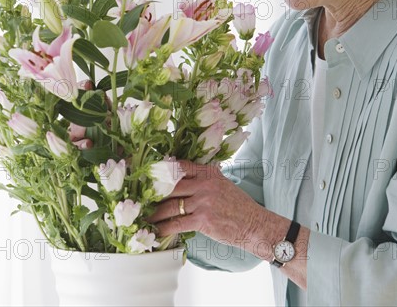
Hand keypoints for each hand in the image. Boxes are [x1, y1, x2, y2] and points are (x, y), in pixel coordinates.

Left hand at [147, 160, 270, 253]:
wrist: (254, 224)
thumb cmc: (238, 206)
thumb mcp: (222, 183)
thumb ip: (204, 179)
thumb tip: (181, 179)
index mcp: (208, 172)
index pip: (180, 166)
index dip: (162, 170)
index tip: (148, 176)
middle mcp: (205, 183)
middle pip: (171, 185)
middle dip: (154, 193)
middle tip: (141, 198)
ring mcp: (203, 201)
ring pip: (171, 205)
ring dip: (155, 213)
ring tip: (145, 217)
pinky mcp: (203, 219)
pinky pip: (177, 223)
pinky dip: (163, 228)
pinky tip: (155, 231)